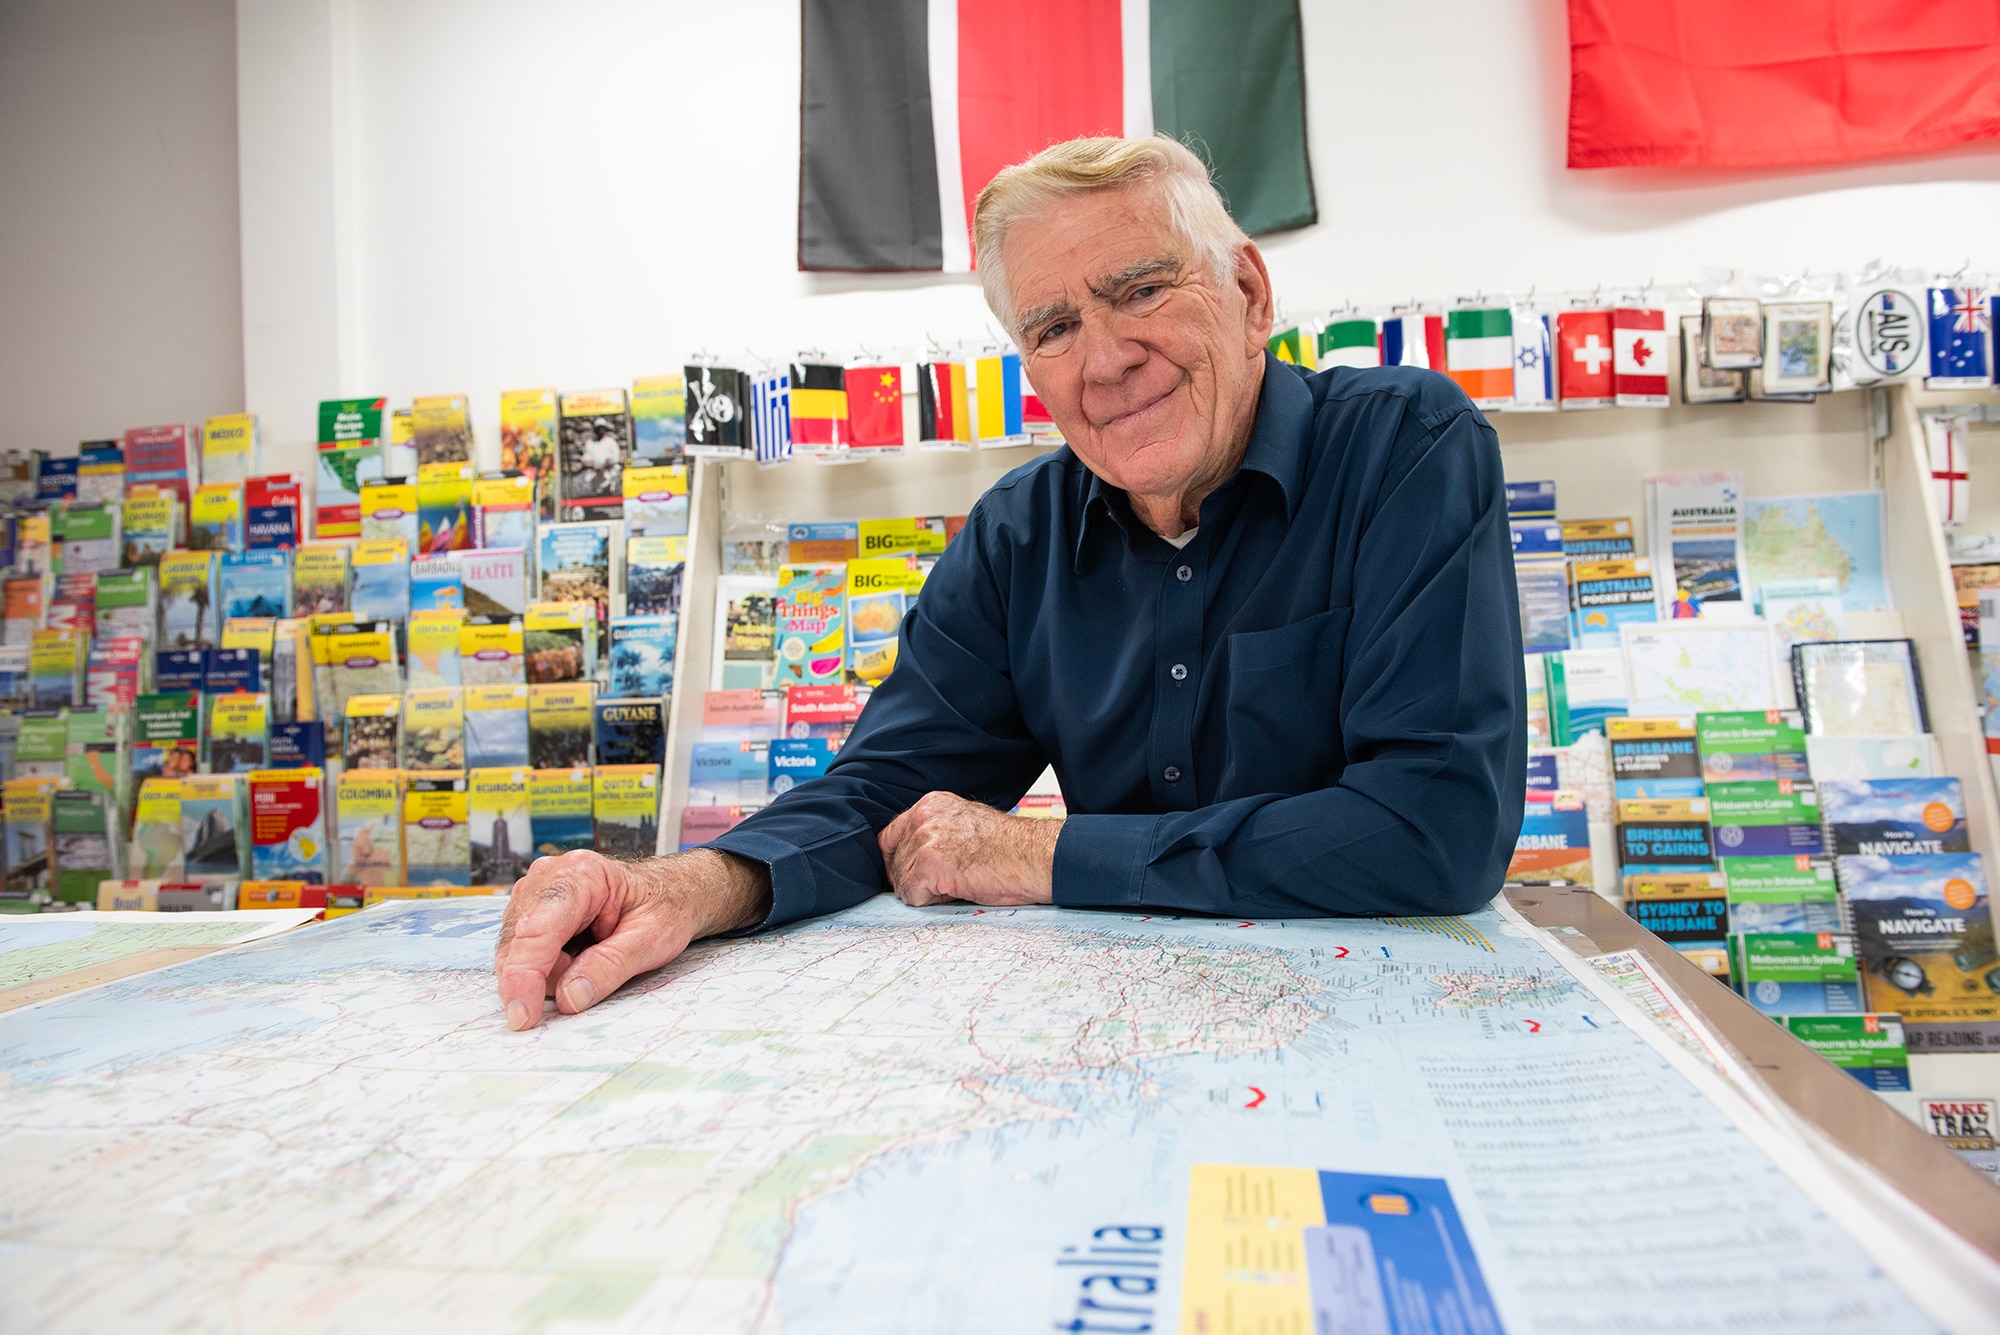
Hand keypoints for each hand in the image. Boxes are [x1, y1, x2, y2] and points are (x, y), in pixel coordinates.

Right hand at [492, 847, 770, 1030]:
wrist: (667, 891)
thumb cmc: (663, 908)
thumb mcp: (652, 940)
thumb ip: (611, 967)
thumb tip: (569, 998)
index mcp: (581, 875)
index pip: (538, 929)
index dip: (524, 976)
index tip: (522, 1016)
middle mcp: (548, 877)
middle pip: (520, 944)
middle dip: (545, 977)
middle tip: (592, 979)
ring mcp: (533, 892)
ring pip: (516, 952)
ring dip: (548, 973)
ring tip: (592, 959)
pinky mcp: (528, 910)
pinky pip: (520, 953)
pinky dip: (546, 968)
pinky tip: (576, 958)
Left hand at [878, 791, 1060, 907]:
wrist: (1035, 857)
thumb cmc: (1010, 849)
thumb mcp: (966, 826)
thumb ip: (936, 833)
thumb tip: (912, 858)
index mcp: (932, 804)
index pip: (889, 836)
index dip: (898, 861)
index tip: (912, 874)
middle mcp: (924, 816)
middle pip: (893, 862)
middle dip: (914, 879)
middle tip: (947, 882)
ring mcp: (924, 839)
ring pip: (902, 881)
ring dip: (926, 891)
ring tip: (958, 883)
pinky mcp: (929, 864)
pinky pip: (912, 895)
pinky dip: (933, 902)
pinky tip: (958, 891)